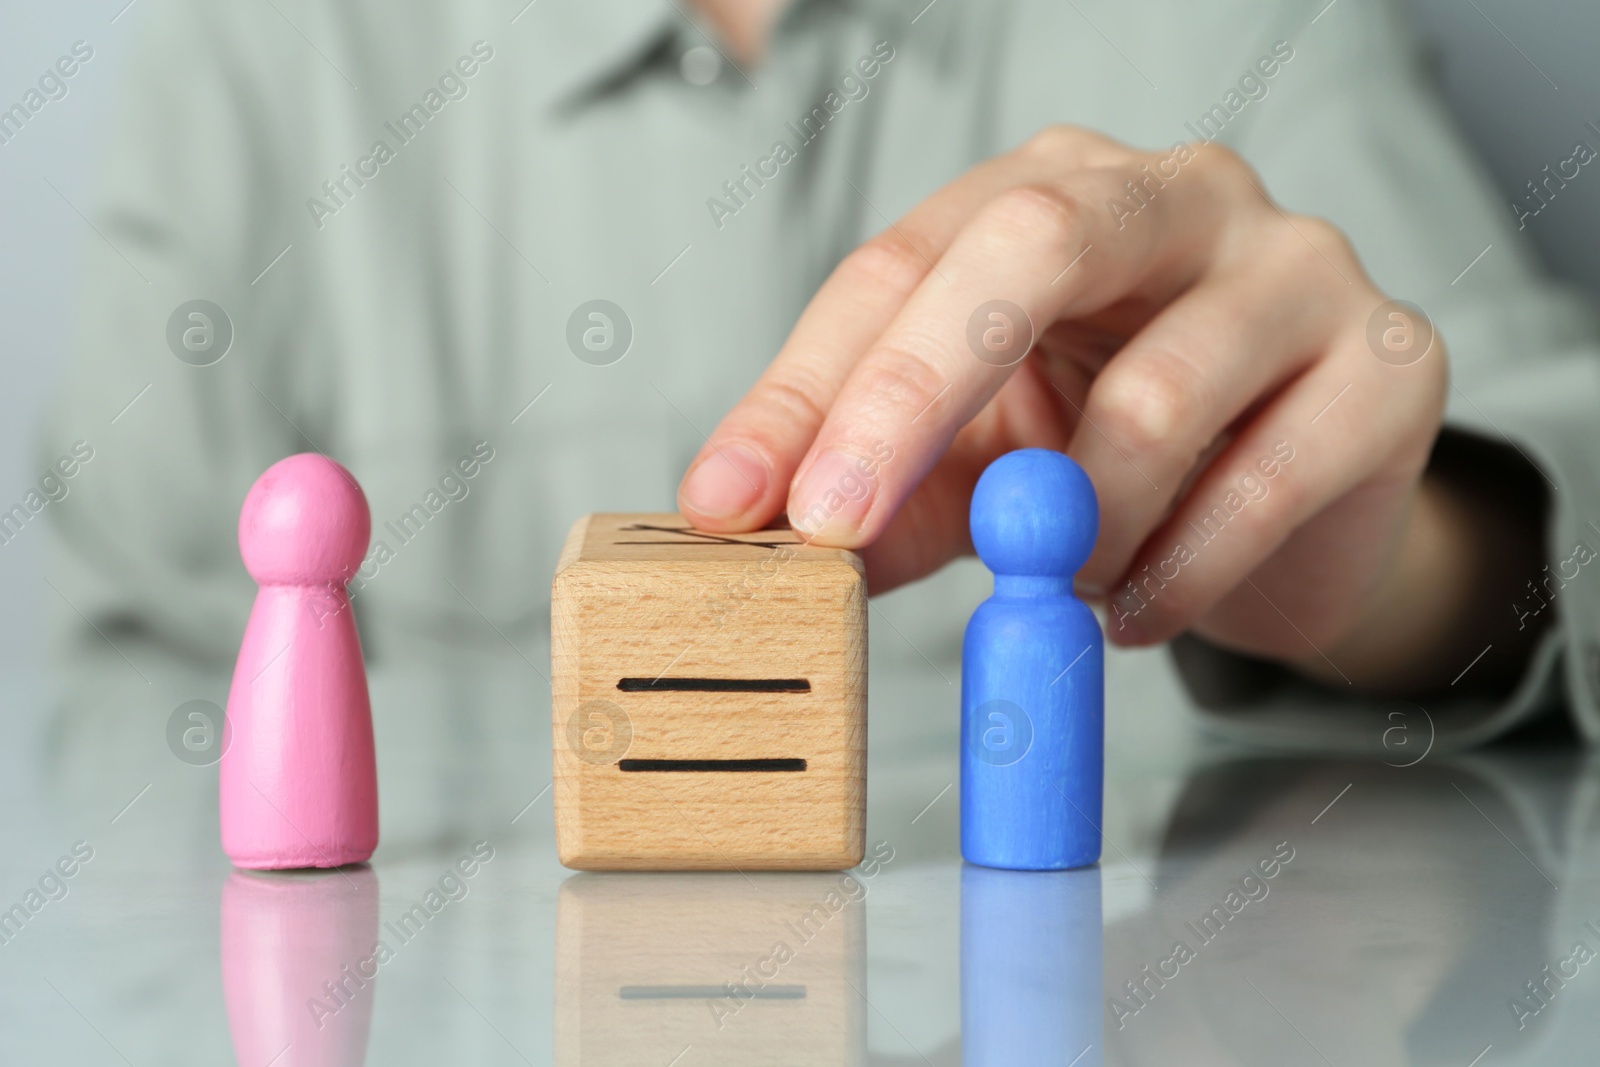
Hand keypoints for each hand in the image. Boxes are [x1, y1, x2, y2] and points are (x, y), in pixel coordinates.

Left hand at [677, 126, 1471, 688]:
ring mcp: (1294, 265)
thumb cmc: (1121, 457)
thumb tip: (762, 535)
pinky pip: (1264, 482)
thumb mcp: (981, 464)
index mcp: (1051, 193)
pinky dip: (1175, 574)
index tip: (726, 504)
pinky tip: (1136, 610)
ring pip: (1156, 393)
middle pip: (1028, 245)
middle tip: (833, 526)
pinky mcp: (1388, 362)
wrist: (1303, 510)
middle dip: (909, 396)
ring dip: (1073, 528)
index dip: (804, 390)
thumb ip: (885, 492)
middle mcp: (1174, 194)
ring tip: (1058, 582)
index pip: (902, 264)